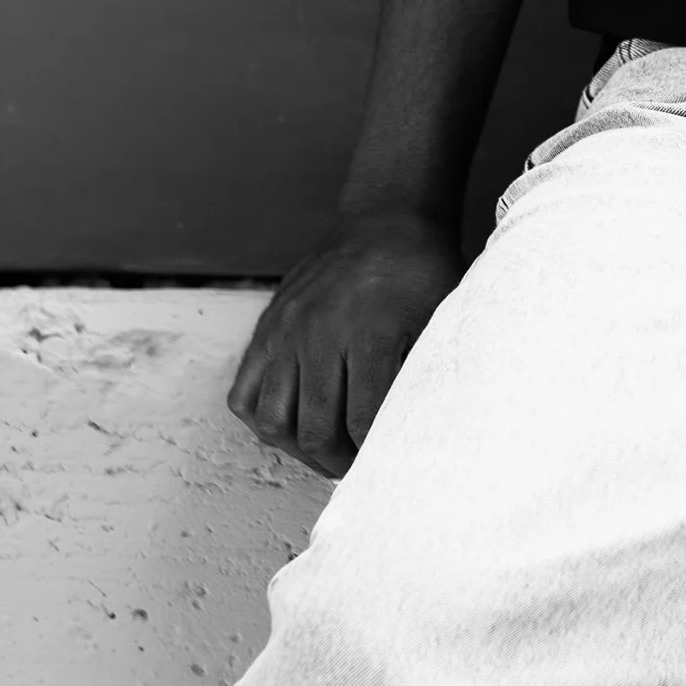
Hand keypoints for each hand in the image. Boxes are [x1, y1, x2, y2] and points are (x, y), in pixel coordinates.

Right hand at [227, 209, 462, 479]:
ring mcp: (286, 330)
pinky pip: (245, 394)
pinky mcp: (267, 328)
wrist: (387, 218)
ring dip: (299, 449)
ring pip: (274, 420)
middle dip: (339, 462)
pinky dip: (263, 420)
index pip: (363, 422)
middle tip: (359, 467)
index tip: (387, 463)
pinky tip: (294, 424)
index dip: (375, 454)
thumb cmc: (422, 272)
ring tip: (326, 451)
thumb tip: (425, 430)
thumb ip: (426, 372)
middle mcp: (320, 333)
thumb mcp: (440, 318)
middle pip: (315, 429)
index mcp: (371, 332)